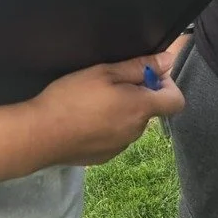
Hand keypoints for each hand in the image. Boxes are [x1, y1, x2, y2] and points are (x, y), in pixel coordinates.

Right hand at [32, 51, 184, 166]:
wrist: (41, 135)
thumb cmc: (72, 98)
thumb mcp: (105, 72)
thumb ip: (139, 67)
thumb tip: (168, 61)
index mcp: (140, 108)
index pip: (176, 101)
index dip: (167, 85)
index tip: (147, 75)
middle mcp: (136, 131)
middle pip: (150, 109)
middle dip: (138, 94)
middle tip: (110, 82)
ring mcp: (120, 147)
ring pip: (131, 123)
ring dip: (121, 110)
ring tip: (93, 100)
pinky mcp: (104, 157)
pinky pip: (115, 137)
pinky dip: (107, 126)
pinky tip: (85, 119)